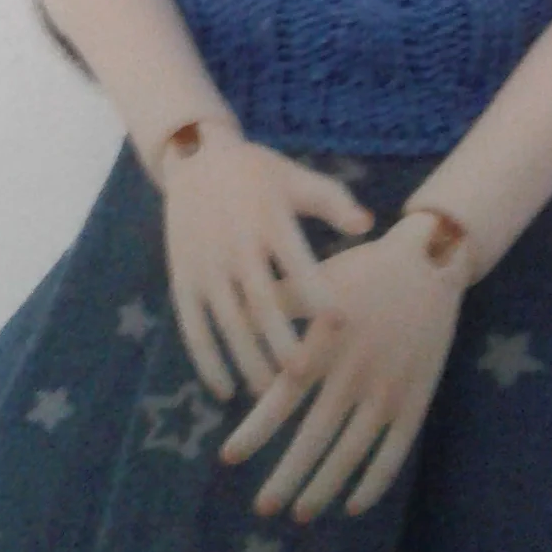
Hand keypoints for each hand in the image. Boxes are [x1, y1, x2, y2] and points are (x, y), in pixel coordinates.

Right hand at [158, 128, 373, 402]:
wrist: (195, 160)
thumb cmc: (258, 173)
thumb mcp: (295, 178)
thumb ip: (332, 201)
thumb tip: (369, 224)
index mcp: (269, 219)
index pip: (297, 262)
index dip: (318, 294)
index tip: (340, 325)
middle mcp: (235, 245)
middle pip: (261, 302)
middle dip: (281, 341)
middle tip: (303, 374)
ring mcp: (205, 265)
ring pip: (227, 322)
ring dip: (246, 359)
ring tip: (269, 391)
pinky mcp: (183, 279)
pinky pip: (193, 327)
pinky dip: (207, 362)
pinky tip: (224, 391)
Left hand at [220, 213, 468, 520]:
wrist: (431, 262)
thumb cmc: (363, 270)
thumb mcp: (318, 279)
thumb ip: (275, 301)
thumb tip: (231, 321)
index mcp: (326, 343)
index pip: (283, 397)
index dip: (255, 430)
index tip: (227, 458)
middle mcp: (356, 372)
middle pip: (316, 436)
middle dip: (287, 476)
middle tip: (262, 508)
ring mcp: (389, 389)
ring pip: (352, 451)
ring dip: (324, 486)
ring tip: (300, 513)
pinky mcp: (416, 398)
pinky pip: (394, 451)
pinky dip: (374, 482)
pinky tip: (354, 505)